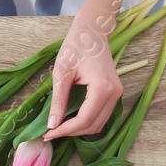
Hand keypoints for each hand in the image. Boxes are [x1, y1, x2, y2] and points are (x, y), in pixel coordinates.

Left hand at [46, 3, 122, 139]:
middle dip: (71, 132)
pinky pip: (101, 115)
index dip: (65, 130)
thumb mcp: (62, 73)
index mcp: (103, 88)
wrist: (92, 31)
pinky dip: (87, 121)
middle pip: (93, 125)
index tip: (48, 134)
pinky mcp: (114, 93)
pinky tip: (71, 119)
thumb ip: (58, 100)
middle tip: (51, 132)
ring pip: (99, 123)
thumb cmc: (76, 46)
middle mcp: (114, 94)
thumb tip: (52, 125)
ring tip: (59, 127)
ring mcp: (117, 94)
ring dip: (79, 128)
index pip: (84, 119)